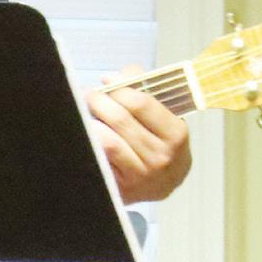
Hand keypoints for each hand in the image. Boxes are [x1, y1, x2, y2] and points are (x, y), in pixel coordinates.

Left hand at [86, 65, 191, 204]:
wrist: (163, 185)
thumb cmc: (161, 144)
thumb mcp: (164, 117)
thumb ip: (144, 90)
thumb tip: (117, 75)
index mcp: (176, 133)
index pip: (142, 103)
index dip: (119, 87)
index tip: (106, 80)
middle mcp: (162, 155)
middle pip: (121, 119)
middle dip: (99, 101)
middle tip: (89, 94)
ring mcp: (143, 173)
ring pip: (108, 140)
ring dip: (92, 121)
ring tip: (85, 111)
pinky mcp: (125, 186)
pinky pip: (102, 157)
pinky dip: (92, 141)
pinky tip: (89, 132)